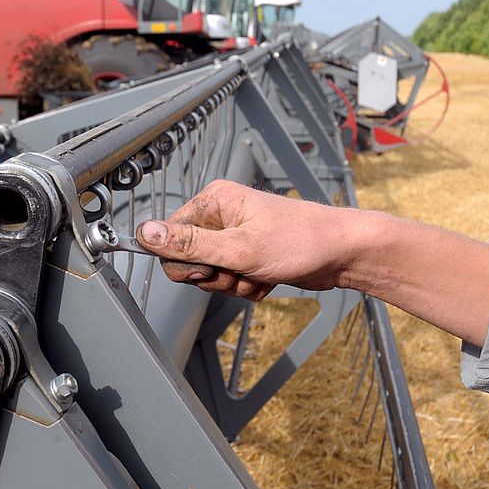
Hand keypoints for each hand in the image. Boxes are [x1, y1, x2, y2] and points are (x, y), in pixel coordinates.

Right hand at [134, 179, 488, 346]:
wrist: (343, 254)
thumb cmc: (300, 242)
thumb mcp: (238, 249)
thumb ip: (188, 244)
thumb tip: (145, 233)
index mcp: (213, 202)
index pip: (169, 237)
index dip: (187, 262)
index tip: (211, 268)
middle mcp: (221, 214)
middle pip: (189, 260)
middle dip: (214, 276)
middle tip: (240, 271)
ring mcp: (235, 235)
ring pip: (210, 275)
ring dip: (233, 284)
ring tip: (258, 275)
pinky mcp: (248, 253)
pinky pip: (230, 280)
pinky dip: (246, 287)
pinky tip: (266, 279)